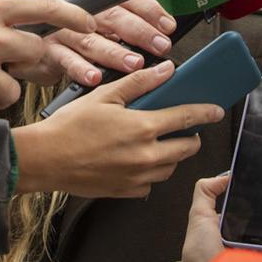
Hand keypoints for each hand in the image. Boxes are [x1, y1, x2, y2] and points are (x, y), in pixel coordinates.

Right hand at [12, 62, 222, 197]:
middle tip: (185, 128)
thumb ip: (139, 82)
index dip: (206, 112)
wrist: (44, 160)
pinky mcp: (126, 192)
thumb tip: (166, 70)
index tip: (216, 110)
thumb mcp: (104, 95)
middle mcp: (146, 156)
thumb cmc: (69, 127)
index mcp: (143, 128)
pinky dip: (151, 172)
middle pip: (187, 148)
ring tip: (159, 142)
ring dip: (172, 155)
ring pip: (171, 167)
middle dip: (192, 136)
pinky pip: (151, 183)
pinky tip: (137, 160)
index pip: (187, 118)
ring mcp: (138, 177)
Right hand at [22, 0, 179, 87]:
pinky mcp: (48, 53)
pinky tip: (95, 78)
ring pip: (92, 41)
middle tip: (161, 45)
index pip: (128, 0)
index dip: (150, 11)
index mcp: (99, 5)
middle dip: (140, 32)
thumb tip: (163, 37)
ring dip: (115, 53)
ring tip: (135, 64)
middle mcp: (82, 15)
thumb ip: (126, 30)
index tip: (169, 26)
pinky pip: (65, 60)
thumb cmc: (70, 40)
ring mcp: (63, 33)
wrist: (23, 47)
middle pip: (113, 18)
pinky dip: (81, 69)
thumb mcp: (98, 29)